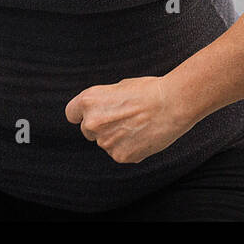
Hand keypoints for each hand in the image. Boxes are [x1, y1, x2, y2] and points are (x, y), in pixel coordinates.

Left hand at [64, 76, 191, 163]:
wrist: (172, 104)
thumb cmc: (149, 91)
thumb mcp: (119, 87)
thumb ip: (103, 102)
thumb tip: (100, 112)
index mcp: (89, 101)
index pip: (71, 114)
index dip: (82, 114)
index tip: (91, 114)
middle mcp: (92, 122)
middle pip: (87, 130)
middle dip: (101, 127)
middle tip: (123, 118)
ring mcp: (105, 142)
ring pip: (105, 143)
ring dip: (117, 137)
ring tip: (138, 125)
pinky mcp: (120, 156)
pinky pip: (120, 153)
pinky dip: (129, 147)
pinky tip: (143, 135)